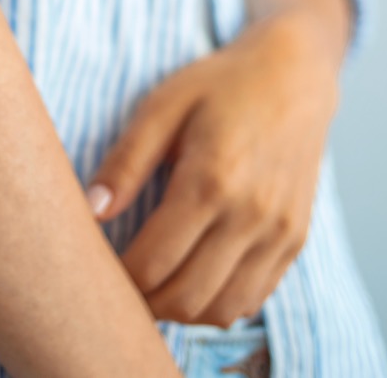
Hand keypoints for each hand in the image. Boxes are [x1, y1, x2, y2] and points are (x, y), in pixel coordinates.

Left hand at [85, 15, 340, 327]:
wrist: (296, 74)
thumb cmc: (221, 86)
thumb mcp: (163, 106)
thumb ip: (125, 162)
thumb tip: (91, 212)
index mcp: (211, 180)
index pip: (153, 264)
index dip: (117, 278)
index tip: (98, 267)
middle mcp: (251, 214)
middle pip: (186, 298)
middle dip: (144, 302)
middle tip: (120, 284)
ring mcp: (279, 232)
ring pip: (222, 310)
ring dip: (181, 311)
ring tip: (155, 285)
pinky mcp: (295, 240)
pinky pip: (253, 298)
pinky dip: (218, 303)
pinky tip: (195, 278)